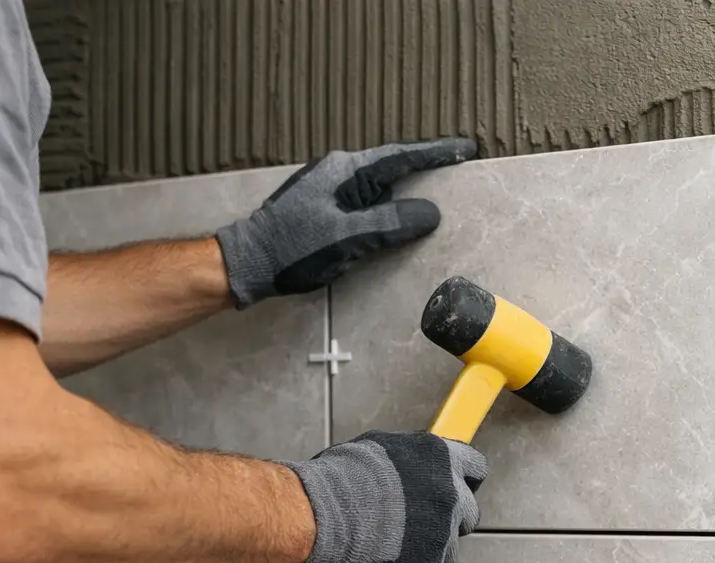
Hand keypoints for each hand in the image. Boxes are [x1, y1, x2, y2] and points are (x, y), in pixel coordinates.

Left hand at [216, 138, 476, 307]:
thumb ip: (390, 223)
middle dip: (426, 168)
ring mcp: (329, 188)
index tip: (465, 148)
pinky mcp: (324, 207)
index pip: (400, 157)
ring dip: (407, 190)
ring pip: (379, 186)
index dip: (435, 153)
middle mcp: (338, 172)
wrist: (248, 262)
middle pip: (392, 167)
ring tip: (437, 194)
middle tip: (458, 168)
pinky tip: (398, 218)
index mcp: (345, 171)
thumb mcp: (347, 238)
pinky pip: (366, 201)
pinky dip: (388, 206)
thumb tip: (430, 212)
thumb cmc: (292, 250)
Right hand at [276, 431, 486, 562]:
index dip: (463, 481)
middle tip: (415, 527)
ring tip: (386, 549)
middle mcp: (450, 495)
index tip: (452, 489)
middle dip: (447, 521)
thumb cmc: (335, 481)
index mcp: (440, 459)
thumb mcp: (376, 451)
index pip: (475, 468)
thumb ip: (406, 464)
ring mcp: (443, 536)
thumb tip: (410, 471)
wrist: (318, 517)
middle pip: (468, 514)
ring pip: (447, 552)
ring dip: (426, 553)